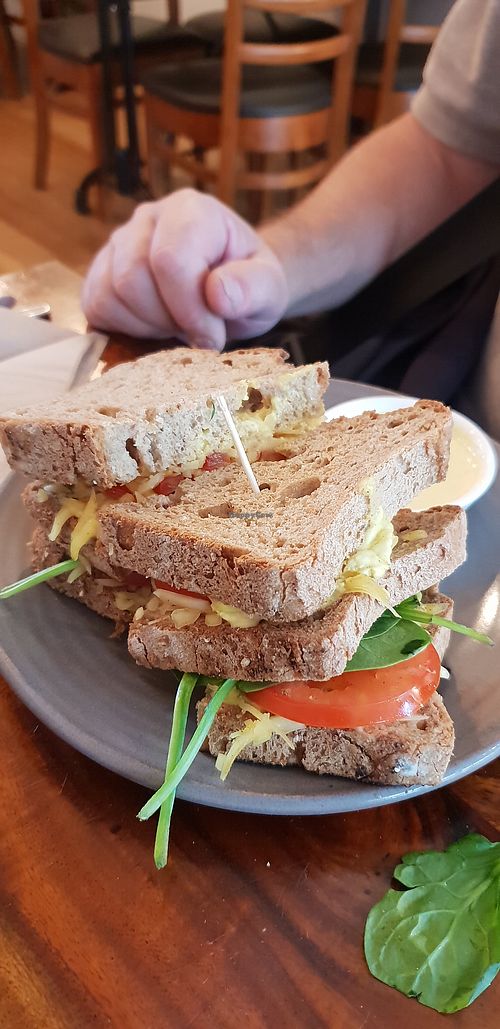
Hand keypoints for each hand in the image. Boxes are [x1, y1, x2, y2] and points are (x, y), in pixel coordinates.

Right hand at [81, 190, 288, 348]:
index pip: (169, 260)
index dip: (189, 309)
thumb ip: (254, 288)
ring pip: (109, 295)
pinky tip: (155, 326)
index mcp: (191, 211)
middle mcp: (148, 218)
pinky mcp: (101, 272)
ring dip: (147, 326)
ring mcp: (119, 243)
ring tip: (178, 324)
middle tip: (197, 332)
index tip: (213, 336)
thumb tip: (217, 293)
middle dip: (168, 320)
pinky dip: (125, 328)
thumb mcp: (270, 289)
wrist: (230, 288)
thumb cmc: (249, 286)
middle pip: (132, 279)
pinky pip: (95, 307)